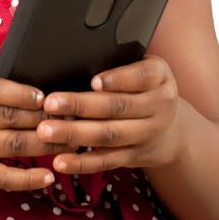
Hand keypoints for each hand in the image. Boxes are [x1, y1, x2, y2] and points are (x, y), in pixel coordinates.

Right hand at [0, 62, 63, 189]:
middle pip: (5, 117)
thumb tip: (25, 62)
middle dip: (40, 116)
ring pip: (9, 146)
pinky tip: (49, 175)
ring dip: (43, 143)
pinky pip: (0, 178)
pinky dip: (27, 179)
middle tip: (68, 114)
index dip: (21, 92)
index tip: (46, 94)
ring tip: (68, 138)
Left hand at [36, 54, 181, 174]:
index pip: (140, 76)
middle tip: (50, 103)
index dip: (117, 79)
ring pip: (109, 135)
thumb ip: (120, 63)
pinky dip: (82, 162)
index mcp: (159, 76)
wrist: (172, 129)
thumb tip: (77, 56)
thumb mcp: (145, 68)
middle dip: (81, 105)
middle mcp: (158, 106)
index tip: (93, 81)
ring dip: (75, 134)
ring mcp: (147, 134)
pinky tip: (60, 161)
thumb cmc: (145, 87)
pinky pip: (107, 161)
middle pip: (117, 106)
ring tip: (46, 130)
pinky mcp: (134, 156)